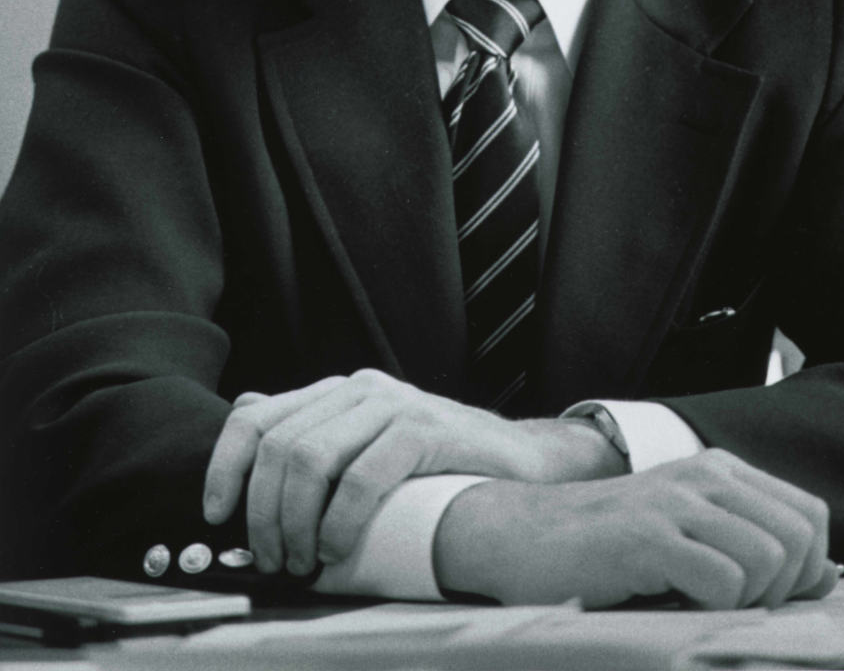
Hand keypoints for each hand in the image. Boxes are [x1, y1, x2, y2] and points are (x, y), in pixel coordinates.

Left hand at [202, 370, 623, 574]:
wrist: (521, 463)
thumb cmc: (438, 467)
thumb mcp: (368, 443)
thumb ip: (313, 431)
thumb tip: (245, 415)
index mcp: (337, 393)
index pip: (255, 418)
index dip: (224, 466)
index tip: (215, 516)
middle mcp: (360, 389)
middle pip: (280, 448)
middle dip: (264, 514)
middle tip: (272, 560)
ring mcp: (394, 405)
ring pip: (312, 461)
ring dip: (295, 523)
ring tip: (302, 561)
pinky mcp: (425, 431)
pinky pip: (362, 477)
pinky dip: (340, 521)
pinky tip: (337, 549)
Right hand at [431, 449, 838, 609]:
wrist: (522, 536)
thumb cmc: (608, 550)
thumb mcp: (690, 539)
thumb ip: (756, 549)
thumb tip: (831, 574)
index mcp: (719, 472)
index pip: (810, 516)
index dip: (805, 570)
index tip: (764, 597)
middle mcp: (704, 475)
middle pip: (799, 540)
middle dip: (781, 591)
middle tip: (730, 606)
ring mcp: (675, 501)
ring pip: (768, 561)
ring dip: (745, 602)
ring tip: (698, 602)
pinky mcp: (648, 535)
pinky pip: (724, 579)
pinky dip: (712, 607)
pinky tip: (673, 601)